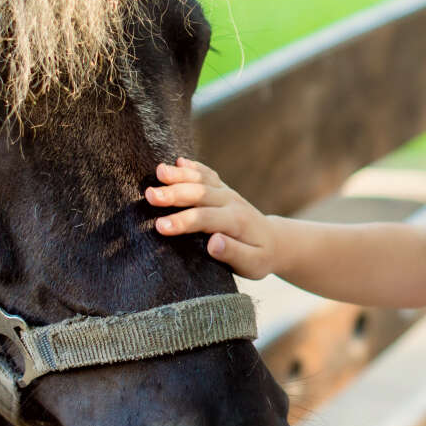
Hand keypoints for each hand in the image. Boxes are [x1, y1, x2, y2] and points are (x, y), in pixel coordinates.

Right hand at [146, 158, 275, 278]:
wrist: (275, 241)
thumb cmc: (259, 258)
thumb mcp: (252, 264)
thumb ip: (233, 254)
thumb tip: (213, 243)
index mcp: (236, 222)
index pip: (205, 219)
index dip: (182, 222)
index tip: (160, 226)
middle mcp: (231, 202)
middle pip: (200, 195)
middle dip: (174, 194)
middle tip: (150, 195)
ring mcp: (226, 193)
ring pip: (202, 180)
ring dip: (179, 175)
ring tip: (158, 172)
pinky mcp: (222, 189)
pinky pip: (208, 175)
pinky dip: (194, 167)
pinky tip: (179, 161)